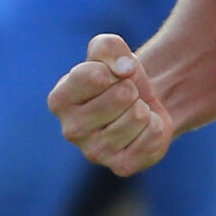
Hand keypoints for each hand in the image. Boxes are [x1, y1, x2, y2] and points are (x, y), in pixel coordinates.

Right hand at [46, 33, 172, 176]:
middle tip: (126, 94)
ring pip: (137, 116)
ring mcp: (94, 152)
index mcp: (60, 100)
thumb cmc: (116, 76)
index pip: (94, 75)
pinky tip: (142, 129)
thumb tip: (125, 70)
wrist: (140, 104)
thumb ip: (109, 48)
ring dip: (143, 107)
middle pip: (120, 96)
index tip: (110, 75)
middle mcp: (71, 130)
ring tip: (133, 111)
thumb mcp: (108, 50)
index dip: (112, 69)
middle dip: (131, 88)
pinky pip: (152, 135)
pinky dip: (155, 125)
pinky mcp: (121, 166)